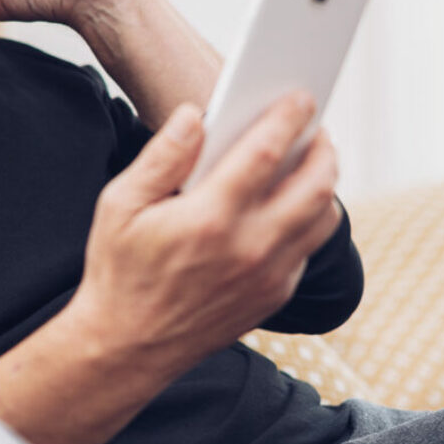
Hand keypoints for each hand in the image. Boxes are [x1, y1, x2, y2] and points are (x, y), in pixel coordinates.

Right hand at [68, 94, 341, 383]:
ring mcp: (268, 277)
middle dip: (322, 146)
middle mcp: (249, 248)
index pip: (266, 153)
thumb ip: (162, 156)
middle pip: (315, 184)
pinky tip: (289, 201)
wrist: (127, 346)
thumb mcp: (120, 204)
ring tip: (309, 159)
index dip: (288, 118)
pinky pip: (308, 248)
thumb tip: (195, 115)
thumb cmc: (119, 270)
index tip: (299, 97)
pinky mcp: (273, 296)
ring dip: (324, 181)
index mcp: (209, 218)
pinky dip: (309, 217)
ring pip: (323, 218)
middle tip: (314, 125)